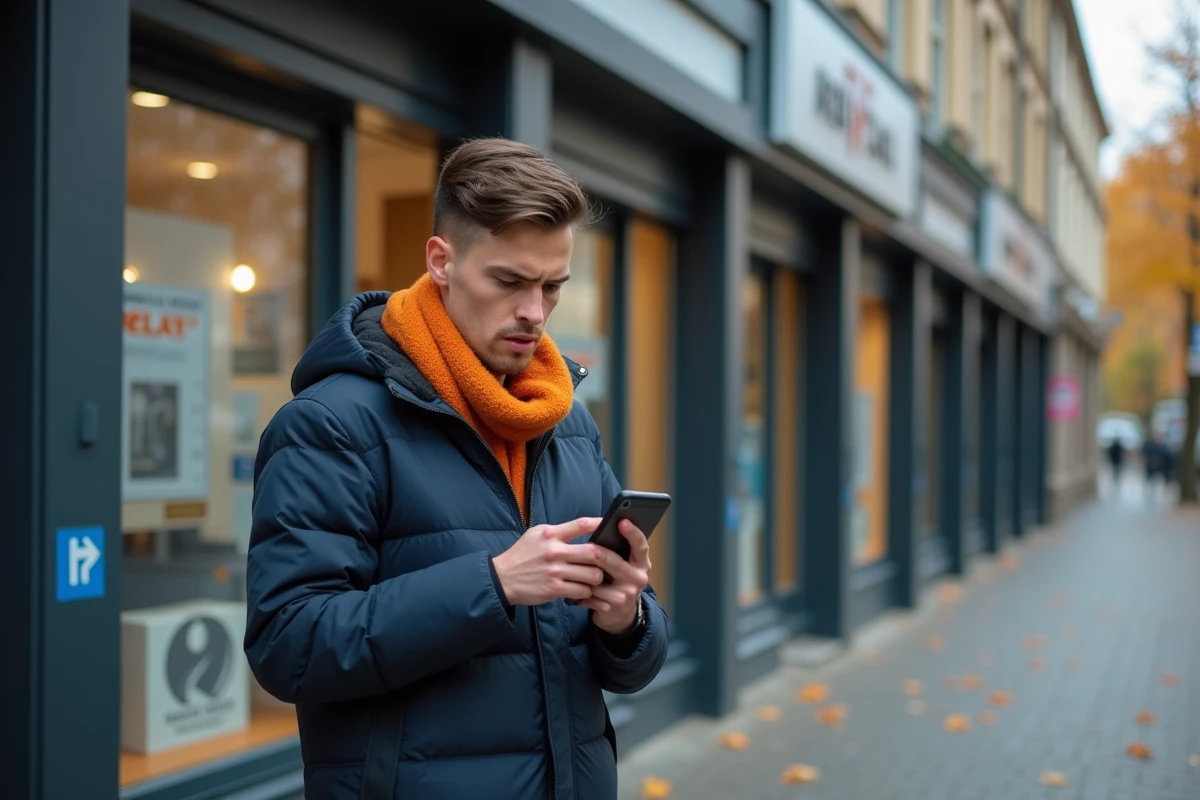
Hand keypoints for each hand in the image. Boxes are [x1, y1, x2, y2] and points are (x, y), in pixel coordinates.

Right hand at [492, 518, 607, 605]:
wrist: (502, 578)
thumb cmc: (522, 554)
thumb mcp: (536, 534)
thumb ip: (559, 531)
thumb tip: (583, 527)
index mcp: (550, 534)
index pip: (581, 524)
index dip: (600, 524)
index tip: (611, 525)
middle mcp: (554, 552)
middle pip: (593, 553)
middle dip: (605, 558)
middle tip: (607, 561)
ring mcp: (555, 572)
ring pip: (592, 575)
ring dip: (598, 577)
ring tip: (595, 577)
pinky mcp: (554, 589)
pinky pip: (581, 591)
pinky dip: (586, 591)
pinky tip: (583, 589)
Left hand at [579, 519, 650, 633]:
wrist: (619, 614)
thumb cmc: (617, 580)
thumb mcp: (624, 565)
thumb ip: (618, 550)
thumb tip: (600, 527)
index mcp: (642, 563)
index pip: (640, 545)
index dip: (632, 533)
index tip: (622, 521)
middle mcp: (638, 578)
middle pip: (613, 560)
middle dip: (596, 552)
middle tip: (585, 545)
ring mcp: (626, 594)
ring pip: (597, 578)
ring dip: (583, 573)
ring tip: (572, 569)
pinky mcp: (611, 607)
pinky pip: (589, 593)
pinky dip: (579, 590)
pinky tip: (573, 589)